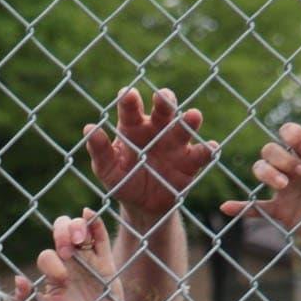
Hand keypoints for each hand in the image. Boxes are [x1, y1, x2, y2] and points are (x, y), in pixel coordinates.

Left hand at [15, 210, 136, 300]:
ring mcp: (88, 256)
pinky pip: (101, 236)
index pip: (47, 254)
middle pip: (61, 230)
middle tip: (67, 251)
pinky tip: (89, 214)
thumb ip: (28, 299)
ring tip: (79, 240)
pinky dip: (95, 222)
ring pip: (80, 228)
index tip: (62, 279)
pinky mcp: (105, 259)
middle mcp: (70, 258)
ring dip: (77, 227)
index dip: (51, 263)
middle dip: (61, 234)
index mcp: (54, 268)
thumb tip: (18, 279)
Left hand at [86, 87, 216, 223]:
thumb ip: (99, 150)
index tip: (128, 94)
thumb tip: (89, 129)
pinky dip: (208, 150)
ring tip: (193, 116)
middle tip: (162, 97)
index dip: (130, 100)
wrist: (143, 206)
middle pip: (163, 109)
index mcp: (132, 126)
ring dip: (190, 120)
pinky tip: (211, 148)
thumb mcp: (107, 170)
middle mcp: (157, 129)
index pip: (130, 109)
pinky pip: (202, 154)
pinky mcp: (191, 161)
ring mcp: (176, 143)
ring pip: (185, 126)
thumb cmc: (123, 181)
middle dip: (165, 101)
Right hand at [221, 124, 300, 258]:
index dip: (293, 136)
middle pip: (270, 150)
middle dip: (280, 158)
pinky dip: (240, 207)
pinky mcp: (278, 211)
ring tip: (283, 185)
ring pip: (259, 170)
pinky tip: (227, 208)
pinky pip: (253, 207)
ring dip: (267, 173)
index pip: (292, 134)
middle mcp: (293, 168)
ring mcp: (283, 189)